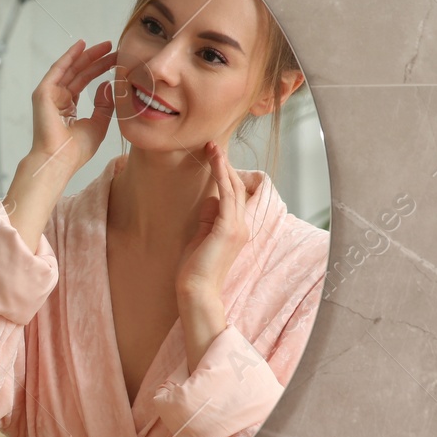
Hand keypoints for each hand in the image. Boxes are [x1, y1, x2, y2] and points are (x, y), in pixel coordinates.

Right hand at [27, 39, 117, 173]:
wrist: (59, 160)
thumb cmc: (75, 150)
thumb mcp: (98, 124)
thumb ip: (103, 105)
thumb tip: (107, 85)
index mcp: (68, 108)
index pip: (85, 82)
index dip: (100, 70)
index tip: (116, 61)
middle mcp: (57, 99)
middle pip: (79, 73)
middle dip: (96, 60)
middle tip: (113, 48)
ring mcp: (49, 95)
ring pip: (71, 69)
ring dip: (87, 55)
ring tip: (105, 46)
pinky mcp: (43, 93)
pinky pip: (58, 70)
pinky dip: (69, 57)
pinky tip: (82, 46)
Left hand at [175, 140, 252, 304]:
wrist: (196, 290)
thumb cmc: (194, 269)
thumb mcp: (201, 237)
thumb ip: (207, 219)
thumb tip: (209, 200)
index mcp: (236, 229)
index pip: (234, 196)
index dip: (226, 176)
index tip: (214, 158)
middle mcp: (241, 226)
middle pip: (236, 188)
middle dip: (225, 165)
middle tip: (212, 145)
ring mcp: (237, 227)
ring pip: (233, 188)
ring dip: (223, 165)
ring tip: (212, 147)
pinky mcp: (228, 228)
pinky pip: (226, 195)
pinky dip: (221, 176)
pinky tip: (215, 162)